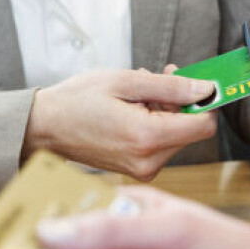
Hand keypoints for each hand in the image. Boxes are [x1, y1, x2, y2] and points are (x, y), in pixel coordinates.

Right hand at [23, 70, 217, 180]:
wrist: (44, 128)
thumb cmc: (76, 102)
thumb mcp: (125, 82)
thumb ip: (171, 86)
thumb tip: (205, 89)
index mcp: (147, 137)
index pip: (204, 125)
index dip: (204, 101)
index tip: (195, 83)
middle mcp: (148, 160)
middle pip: (190, 130)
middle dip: (179, 103)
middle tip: (156, 79)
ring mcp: (142, 169)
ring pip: (175, 135)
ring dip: (164, 111)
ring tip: (136, 95)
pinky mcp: (136, 170)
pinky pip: (159, 144)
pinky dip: (153, 124)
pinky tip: (132, 109)